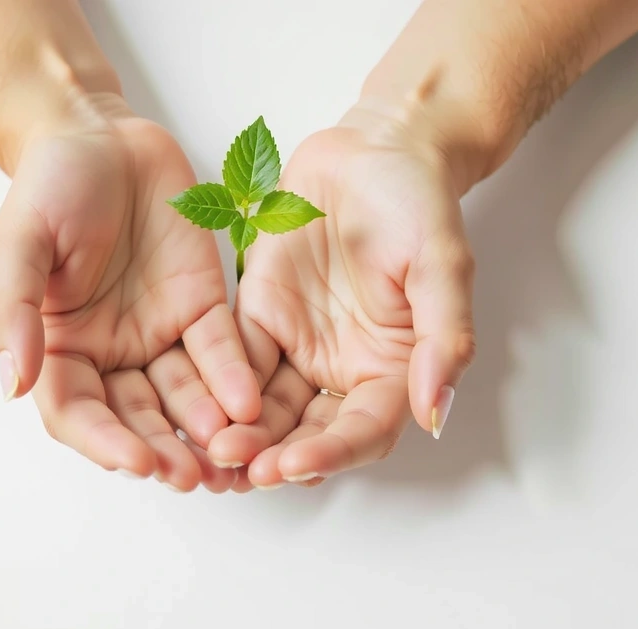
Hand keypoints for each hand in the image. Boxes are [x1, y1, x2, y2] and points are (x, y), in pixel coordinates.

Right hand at [0, 95, 260, 489]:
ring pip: (185, 395)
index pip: (77, 412)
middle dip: (164, 448)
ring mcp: (159, 333)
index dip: (104, 442)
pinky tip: (250, 402)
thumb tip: (10, 384)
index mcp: (61, 347)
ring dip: (206, 427)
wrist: (104, 137)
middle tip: (192, 476)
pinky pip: (220, 349)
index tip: (136, 461)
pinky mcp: (203, 308)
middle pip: (137, 416)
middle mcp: (111, 352)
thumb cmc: (50, 186)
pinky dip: (234, 376)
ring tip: (230, 454)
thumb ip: (12, 310)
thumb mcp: (18, 242)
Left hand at [203, 105, 476, 486]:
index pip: (364, 429)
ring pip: (265, 409)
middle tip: (240, 468)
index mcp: (391, 367)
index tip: (295, 464)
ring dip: (241, 435)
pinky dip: (215, 390)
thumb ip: (443, 337)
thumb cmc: (415, 202)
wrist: (371, 151)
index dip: (332, 452)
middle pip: (308, 431)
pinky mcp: (258, 318)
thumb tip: (434, 412)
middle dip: (275, 455)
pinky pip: (233, 363)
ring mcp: (297, 346)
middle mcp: (342, 368)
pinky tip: (194, 409)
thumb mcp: (443, 264)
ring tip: (212, 453)